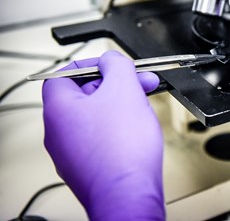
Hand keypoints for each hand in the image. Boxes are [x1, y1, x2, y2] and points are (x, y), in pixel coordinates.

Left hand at [42, 50, 164, 220]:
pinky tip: (139, 131)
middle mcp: (59, 133)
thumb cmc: (123, 149)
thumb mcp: (124, 89)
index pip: (66, 74)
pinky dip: (120, 129)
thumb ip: (116, 65)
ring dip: (121, 106)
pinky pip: (103, 138)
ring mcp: (73, 153)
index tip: (115, 65)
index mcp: (58, 109)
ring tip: (145, 107)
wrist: (129, 194)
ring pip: (97, 117)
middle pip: (86, 95)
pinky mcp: (90, 167)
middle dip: (117, 85)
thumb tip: (112, 59)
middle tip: (142, 83)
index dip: (94, 64)